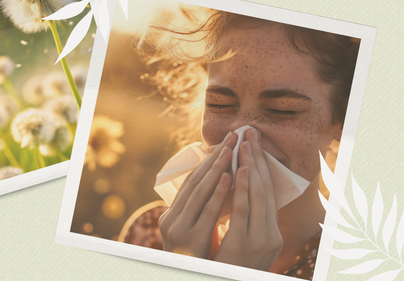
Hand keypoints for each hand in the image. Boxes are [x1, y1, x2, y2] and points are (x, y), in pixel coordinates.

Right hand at [158, 132, 236, 257]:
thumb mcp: (193, 235)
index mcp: (171, 216)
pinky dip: (218, 192)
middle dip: (215, 158)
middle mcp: (171, 218)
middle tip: (232, 137)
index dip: (207, 161)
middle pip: (195, 182)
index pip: (191, 182)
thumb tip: (214, 192)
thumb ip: (198, 216)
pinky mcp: (190, 239)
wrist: (186, 278)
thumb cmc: (194, 262)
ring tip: (231, 150)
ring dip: (217, 168)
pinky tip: (230, 177)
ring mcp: (178, 228)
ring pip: (200, 192)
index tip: (223, 144)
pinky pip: (207, 211)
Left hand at [214, 128, 282, 270]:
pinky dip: (242, 189)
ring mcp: (260, 240)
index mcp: (272, 232)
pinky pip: (243, 211)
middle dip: (257, 159)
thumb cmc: (235, 267)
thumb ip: (247, 221)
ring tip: (246, 144)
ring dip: (251, 167)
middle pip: (265, 188)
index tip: (255, 142)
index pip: (268, 191)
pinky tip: (239, 170)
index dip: (262, 165)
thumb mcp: (246, 242)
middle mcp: (271, 234)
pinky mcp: (244, 244)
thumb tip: (240, 193)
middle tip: (251, 133)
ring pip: (257, 195)